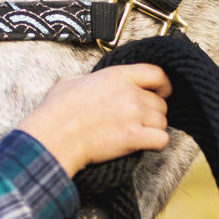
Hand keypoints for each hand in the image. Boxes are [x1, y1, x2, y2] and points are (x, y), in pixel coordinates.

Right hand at [18, 64, 171, 176]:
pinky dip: (156, 143)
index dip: (163, 85)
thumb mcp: (70, 82)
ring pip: (162, 122)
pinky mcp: (134, 137)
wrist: (54, 137)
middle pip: (160, 103)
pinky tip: (144, 144)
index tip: (161, 93)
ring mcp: (133, 114)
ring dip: (153, 130)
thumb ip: (88, 79)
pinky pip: (161, 139)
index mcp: (116, 75)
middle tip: (138, 121)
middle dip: (152, 114)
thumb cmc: (57, 112)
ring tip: (137, 134)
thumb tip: (88, 82)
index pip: (157, 74)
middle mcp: (129, 93)